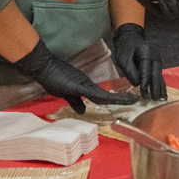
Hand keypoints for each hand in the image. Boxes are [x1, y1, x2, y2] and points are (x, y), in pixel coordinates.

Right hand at [14, 39, 137, 111]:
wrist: (44, 67)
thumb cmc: (53, 79)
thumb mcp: (67, 94)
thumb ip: (76, 102)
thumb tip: (84, 111)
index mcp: (86, 88)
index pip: (103, 97)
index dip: (114, 100)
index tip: (126, 103)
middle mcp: (88, 86)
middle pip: (106, 96)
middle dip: (120, 100)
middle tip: (134, 101)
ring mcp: (84, 85)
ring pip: (103, 94)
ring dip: (116, 99)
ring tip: (130, 100)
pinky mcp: (79, 85)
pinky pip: (93, 93)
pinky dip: (103, 97)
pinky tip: (112, 100)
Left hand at [112, 24, 165, 99]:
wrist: (130, 40)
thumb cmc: (125, 50)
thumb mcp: (123, 59)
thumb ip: (130, 71)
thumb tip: (137, 84)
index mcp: (145, 52)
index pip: (146, 68)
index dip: (145, 80)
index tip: (144, 91)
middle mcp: (155, 56)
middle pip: (156, 73)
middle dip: (155, 87)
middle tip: (153, 98)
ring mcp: (157, 60)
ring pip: (160, 76)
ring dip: (160, 88)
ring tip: (161, 100)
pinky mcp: (157, 65)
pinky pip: (159, 76)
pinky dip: (160, 85)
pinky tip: (162, 94)